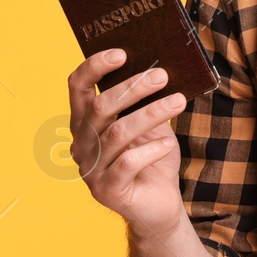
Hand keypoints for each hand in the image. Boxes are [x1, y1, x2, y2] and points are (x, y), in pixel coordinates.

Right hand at [66, 49, 187, 237]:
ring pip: (117, 133)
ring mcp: (91, 170)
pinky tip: (168, 144)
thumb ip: (145, 103)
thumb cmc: (153, 158)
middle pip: (100, 108)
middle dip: (133, 88)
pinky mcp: (107, 191)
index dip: (94, 67)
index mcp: (86, 123)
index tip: (122, 52)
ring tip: (179, 102)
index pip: (77, 88)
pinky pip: (126, 164)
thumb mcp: (151, 125)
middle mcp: (82, 144)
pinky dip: (150, 150)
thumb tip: (159, 69)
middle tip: (162, 74)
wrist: (160, 204)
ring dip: (151, 114)